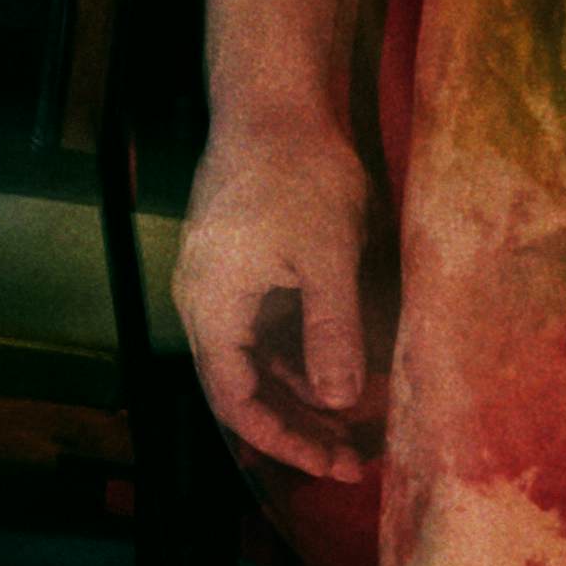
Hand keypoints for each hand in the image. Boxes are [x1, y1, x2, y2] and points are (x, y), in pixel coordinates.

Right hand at [179, 101, 388, 486]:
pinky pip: (269, 329)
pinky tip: (344, 367)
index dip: (282, 440)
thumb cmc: (297, 175)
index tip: (331, 463)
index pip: (235, 400)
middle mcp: (209, 304)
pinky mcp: (246, 265)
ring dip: (304, 392)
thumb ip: (331, 333)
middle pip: (245, 387)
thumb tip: (340, 403)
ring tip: (357, 422)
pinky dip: (303, 355)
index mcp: (213, 308)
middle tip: (354, 458)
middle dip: (298, 425)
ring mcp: (225, 284)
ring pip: (259, 360)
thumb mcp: (326, 258)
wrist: (273, 103)